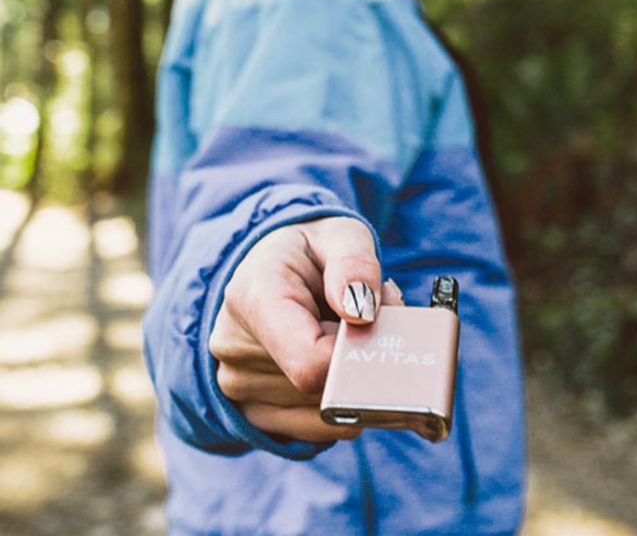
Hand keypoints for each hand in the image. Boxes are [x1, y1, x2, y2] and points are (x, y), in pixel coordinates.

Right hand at [208, 216, 403, 442]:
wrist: (268, 269)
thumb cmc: (309, 252)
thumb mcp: (339, 234)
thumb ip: (355, 262)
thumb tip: (362, 310)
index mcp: (252, 297)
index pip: (310, 362)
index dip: (356, 354)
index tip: (375, 321)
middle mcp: (233, 347)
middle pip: (322, 389)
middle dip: (362, 358)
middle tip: (372, 316)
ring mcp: (237, 386)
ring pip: (325, 415)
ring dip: (354, 382)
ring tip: (347, 335)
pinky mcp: (252, 413)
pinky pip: (317, 431)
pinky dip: (339, 403)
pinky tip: (333, 363)